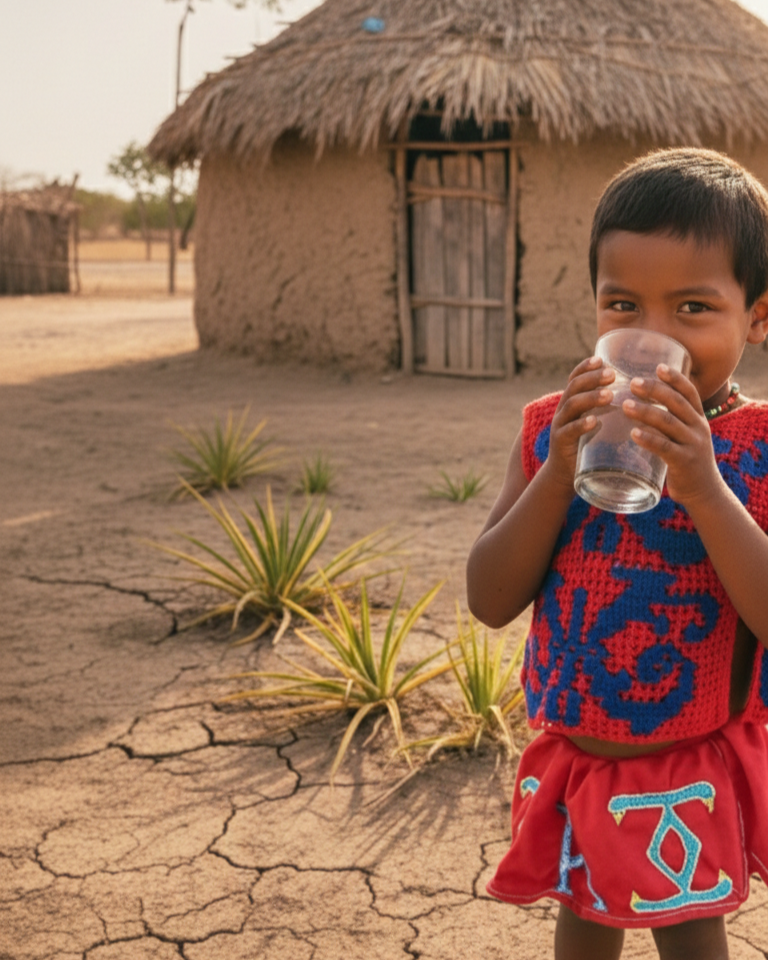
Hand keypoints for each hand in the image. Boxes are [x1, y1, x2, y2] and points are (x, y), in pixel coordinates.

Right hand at [543, 356, 615, 491]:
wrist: (567, 475)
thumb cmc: (589, 446)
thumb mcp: (598, 423)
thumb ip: (611, 410)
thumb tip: (645, 395)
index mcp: (573, 403)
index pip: (575, 378)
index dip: (586, 367)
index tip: (601, 359)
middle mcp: (564, 411)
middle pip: (574, 387)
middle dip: (592, 378)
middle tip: (612, 374)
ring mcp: (560, 426)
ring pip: (571, 405)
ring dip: (590, 398)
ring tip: (609, 395)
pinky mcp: (561, 443)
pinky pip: (569, 431)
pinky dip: (581, 425)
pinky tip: (593, 422)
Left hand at [621, 364, 721, 505]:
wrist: (703, 491)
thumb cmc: (685, 459)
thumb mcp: (684, 435)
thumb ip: (669, 419)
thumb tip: (639, 401)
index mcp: (698, 418)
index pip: (689, 392)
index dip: (675, 378)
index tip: (658, 366)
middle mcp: (698, 427)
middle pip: (677, 402)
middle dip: (655, 390)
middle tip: (632, 383)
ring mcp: (693, 444)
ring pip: (668, 422)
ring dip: (645, 411)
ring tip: (625, 405)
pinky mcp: (684, 462)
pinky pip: (665, 447)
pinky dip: (648, 438)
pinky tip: (633, 433)